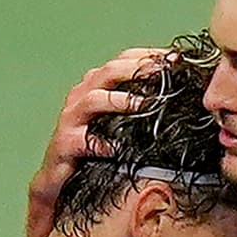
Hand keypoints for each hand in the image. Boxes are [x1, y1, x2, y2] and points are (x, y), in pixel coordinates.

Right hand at [27, 48, 164, 206]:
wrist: (60, 180)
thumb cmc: (95, 147)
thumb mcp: (118, 121)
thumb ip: (138, 104)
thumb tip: (176, 94)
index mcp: (95, 86)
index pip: (122, 61)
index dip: (148, 56)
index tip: (174, 59)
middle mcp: (81, 96)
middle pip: (108, 72)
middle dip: (136, 69)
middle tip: (161, 72)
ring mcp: (71, 119)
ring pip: (94, 99)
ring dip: (121, 100)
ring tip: (144, 105)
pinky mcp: (65, 143)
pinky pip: (84, 140)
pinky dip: (102, 143)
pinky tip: (117, 148)